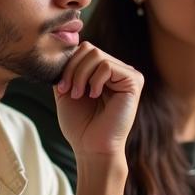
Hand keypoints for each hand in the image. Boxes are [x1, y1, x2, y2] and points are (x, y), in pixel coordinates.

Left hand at [54, 41, 142, 158]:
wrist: (91, 147)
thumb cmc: (80, 125)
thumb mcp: (66, 90)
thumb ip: (66, 69)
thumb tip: (63, 47)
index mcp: (103, 72)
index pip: (83, 50)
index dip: (68, 64)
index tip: (60, 87)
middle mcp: (117, 70)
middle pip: (89, 48)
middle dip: (72, 68)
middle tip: (68, 90)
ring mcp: (127, 74)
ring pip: (96, 55)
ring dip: (80, 75)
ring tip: (78, 94)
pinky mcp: (134, 81)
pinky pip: (107, 65)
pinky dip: (95, 80)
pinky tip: (95, 95)